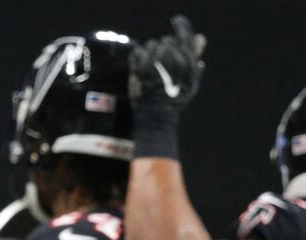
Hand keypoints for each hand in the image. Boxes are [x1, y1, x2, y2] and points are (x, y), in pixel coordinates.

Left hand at [129, 15, 206, 158]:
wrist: (157, 119)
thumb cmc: (175, 101)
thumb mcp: (191, 81)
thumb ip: (194, 58)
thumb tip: (200, 37)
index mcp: (187, 64)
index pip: (185, 37)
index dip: (181, 26)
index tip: (176, 21)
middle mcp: (172, 63)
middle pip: (168, 41)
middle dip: (164, 46)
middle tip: (161, 57)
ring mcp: (154, 66)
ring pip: (152, 45)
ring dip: (151, 51)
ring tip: (151, 64)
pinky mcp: (139, 72)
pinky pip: (138, 52)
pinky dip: (138, 55)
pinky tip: (140, 64)